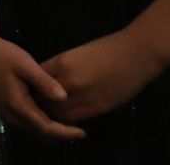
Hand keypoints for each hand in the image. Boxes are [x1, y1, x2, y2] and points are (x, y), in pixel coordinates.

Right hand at [0, 38, 83, 142]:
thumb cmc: (2, 54)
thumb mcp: (25, 63)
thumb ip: (44, 81)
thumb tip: (64, 98)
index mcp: (18, 105)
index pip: (45, 127)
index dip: (65, 133)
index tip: (83, 133)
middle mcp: (11, 114)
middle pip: (39, 133)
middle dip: (59, 134)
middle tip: (78, 128)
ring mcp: (5, 113)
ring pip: (32, 129)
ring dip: (49, 128)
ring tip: (67, 121)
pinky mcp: (4, 108)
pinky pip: (25, 122)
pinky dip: (39, 122)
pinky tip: (48, 111)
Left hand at [42, 27, 166, 122]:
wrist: (136, 54)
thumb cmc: (108, 49)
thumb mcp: (78, 53)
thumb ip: (63, 67)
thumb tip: (50, 79)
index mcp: (61, 62)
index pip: (36, 79)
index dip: (34, 86)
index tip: (34, 90)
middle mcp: (69, 80)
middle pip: (43, 98)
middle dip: (39, 102)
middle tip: (40, 106)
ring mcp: (84, 95)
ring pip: (57, 111)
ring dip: (54, 113)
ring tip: (54, 113)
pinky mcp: (98, 107)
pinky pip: (75, 118)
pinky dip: (68, 119)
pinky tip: (69, 118)